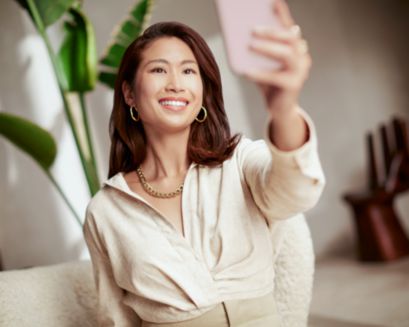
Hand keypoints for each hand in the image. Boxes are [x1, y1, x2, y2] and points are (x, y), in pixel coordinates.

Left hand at [245, 0, 310, 118]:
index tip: (272, 2)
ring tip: (250, 45)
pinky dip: (260, 73)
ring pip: (287, 54)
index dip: (282, 14)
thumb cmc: (269, 83)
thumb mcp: (261, 64)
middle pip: (290, 38)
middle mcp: (302, 57)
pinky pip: (275, 77)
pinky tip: (246, 72)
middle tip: (252, 28)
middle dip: (272, 31)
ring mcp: (300, 71)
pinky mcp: (293, 85)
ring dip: (267, 48)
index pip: (290, 27)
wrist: (279, 109)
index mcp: (296, 48)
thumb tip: (237, 35)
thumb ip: (255, 51)